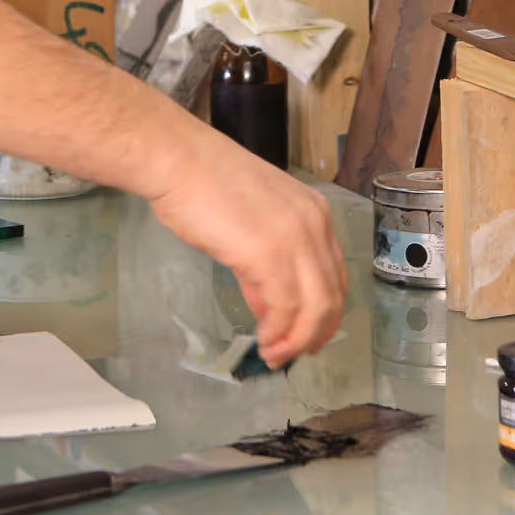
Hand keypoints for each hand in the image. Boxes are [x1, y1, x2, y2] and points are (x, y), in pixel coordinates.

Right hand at [147, 138, 346, 366]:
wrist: (178, 160)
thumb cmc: (204, 185)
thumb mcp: (251, 224)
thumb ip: (267, 264)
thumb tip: (269, 306)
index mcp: (315, 213)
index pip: (335, 275)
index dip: (325, 313)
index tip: (307, 336)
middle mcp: (315, 225)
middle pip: (332, 296)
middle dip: (314, 334)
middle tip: (290, 355)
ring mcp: (295, 239)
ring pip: (316, 308)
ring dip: (296, 340)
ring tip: (273, 355)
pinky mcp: (269, 254)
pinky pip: (286, 307)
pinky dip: (278, 332)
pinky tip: (262, 340)